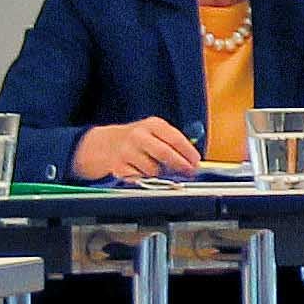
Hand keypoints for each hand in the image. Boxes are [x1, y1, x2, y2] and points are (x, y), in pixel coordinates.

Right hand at [76, 116, 204, 182]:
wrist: (107, 144)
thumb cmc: (140, 140)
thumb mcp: (156, 132)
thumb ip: (174, 142)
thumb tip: (192, 160)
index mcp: (152, 124)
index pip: (175, 138)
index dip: (188, 152)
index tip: (196, 162)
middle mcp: (138, 136)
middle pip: (164, 153)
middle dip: (180, 166)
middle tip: (189, 173)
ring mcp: (127, 151)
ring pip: (153, 169)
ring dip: (160, 173)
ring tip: (158, 168)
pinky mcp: (119, 167)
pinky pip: (140, 178)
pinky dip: (146, 178)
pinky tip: (143, 171)